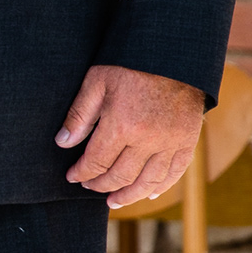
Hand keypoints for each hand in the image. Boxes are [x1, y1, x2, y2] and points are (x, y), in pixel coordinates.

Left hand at [57, 64, 205, 209]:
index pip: (96, 162)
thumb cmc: (131, 62)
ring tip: (114, 201)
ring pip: (148, 183)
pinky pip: (174, 173)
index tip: (73, 176)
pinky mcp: (188, 140)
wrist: (174, 52)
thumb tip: (63, 143)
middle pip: (120, 177)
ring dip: (129, 196)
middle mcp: (148, 140)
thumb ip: (80, 115)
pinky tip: (149, 194)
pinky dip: (161, 187)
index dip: (82, 173)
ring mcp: (171, 142)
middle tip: (90, 187)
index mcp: (122, 125)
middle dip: (100, 186)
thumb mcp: (97, 81)